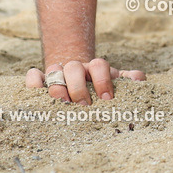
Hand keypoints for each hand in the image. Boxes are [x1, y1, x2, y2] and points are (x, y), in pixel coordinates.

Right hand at [25, 59, 145, 103]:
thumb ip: (128, 80)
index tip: (107, 98)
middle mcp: (76, 67)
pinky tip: (36, 94)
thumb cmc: (101, 87)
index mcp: (95, 67)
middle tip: (85, 106)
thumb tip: (139, 80)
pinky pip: (33, 77)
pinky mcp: (42, 82)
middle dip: (79, 87)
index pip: (99, 65)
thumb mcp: (116, 82)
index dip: (103, 80)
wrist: (81, 81)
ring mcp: (58, 73)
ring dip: (57, 88)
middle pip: (74, 68)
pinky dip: (33, 83)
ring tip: (63, 106)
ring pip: (53, 71)